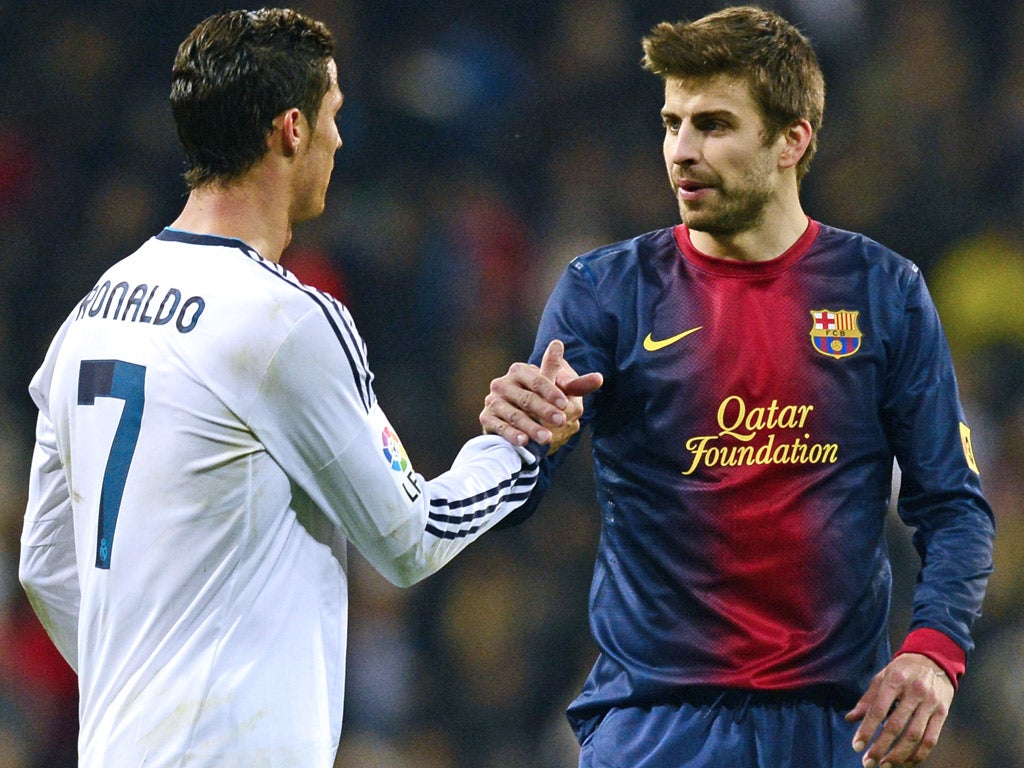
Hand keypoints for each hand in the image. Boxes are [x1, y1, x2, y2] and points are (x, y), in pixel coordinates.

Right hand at [480, 339, 602, 451]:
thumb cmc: (541, 398)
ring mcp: (492, 400)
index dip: (551, 392)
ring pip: (514, 414)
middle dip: (544, 411)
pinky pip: (498, 427)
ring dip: (531, 427)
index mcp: (520, 370)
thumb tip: (600, 378)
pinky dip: (511, 434)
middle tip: (561, 421)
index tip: (564, 404)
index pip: (537, 379)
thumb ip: (576, 386)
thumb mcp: (558, 390)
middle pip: (526, 398)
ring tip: (547, 438)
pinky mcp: (486, 417)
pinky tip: (524, 442)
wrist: (514, 417)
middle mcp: (503, 383)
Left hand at [846, 653, 953, 766]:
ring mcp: (930, 703)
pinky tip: (907, 762)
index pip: (878, 710)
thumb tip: (850, 719)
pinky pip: (932, 739)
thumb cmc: (902, 670)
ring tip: (885, 765)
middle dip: (880, 747)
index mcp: (894, 681)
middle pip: (896, 726)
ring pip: (914, 736)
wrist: (934, 658)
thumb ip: (867, 699)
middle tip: (868, 763)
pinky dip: (919, 754)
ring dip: (899, 755)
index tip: (856, 746)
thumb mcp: (882, 677)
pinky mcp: (943, 713)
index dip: (867, 730)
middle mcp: (914, 692)